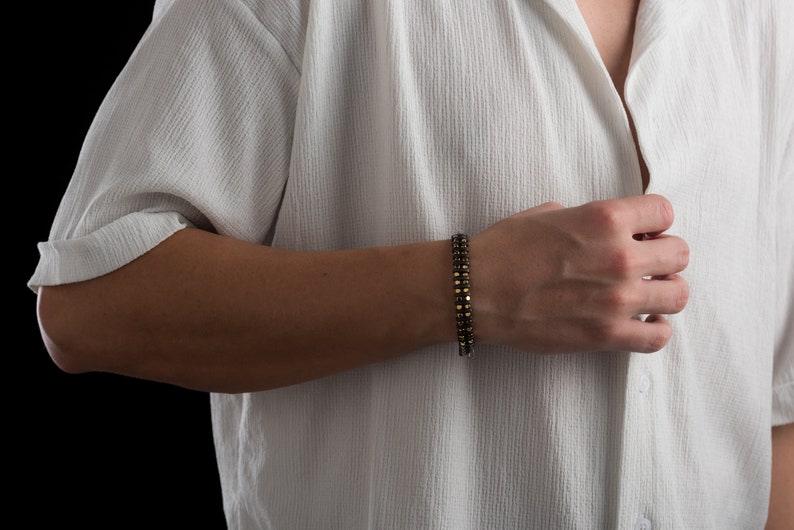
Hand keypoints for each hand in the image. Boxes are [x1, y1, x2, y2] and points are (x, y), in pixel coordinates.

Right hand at [471, 194, 688, 353]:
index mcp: (605, 218)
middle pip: (679, 253)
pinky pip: (658, 337)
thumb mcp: (548, 213)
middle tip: (644, 263)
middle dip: (663, 256)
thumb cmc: (504, 249)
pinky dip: (656, 329)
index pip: (664, 211)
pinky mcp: (607, 335)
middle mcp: (620, 257)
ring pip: (678, 295)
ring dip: (665, 292)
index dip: (654, 221)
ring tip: (645, 294)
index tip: (642, 232)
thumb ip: (589, 219)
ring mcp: (617, 299)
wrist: (476, 291)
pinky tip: (643, 321)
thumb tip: (609, 229)